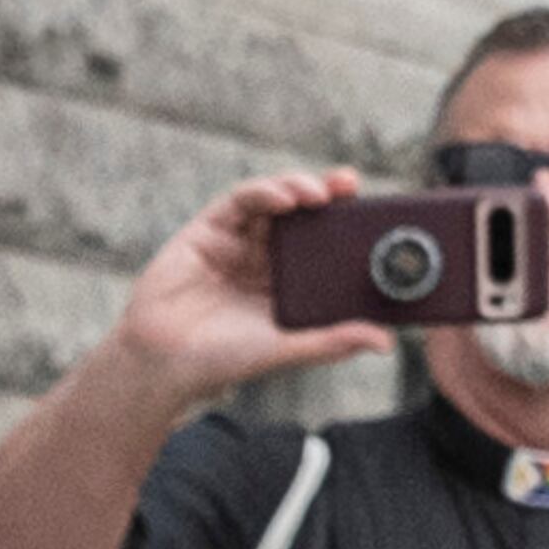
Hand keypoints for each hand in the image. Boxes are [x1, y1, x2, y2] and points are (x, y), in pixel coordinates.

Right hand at [99, 170, 398, 406]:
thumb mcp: (286, 346)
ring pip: (272, 201)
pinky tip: (283, 198)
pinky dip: (262, 193)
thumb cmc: (222, 359)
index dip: (346, 224)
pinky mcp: (206, 230)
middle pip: (301, 215)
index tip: (373, 215)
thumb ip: (332, 340)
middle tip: (350, 186)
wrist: (164, 362)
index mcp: (285, 282)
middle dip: (327, 195)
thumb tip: (385, 342)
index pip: (322, 243)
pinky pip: (238, 202)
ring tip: (318, 194)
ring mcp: (235, 241)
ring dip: (297, 188)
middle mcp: (262, 257)